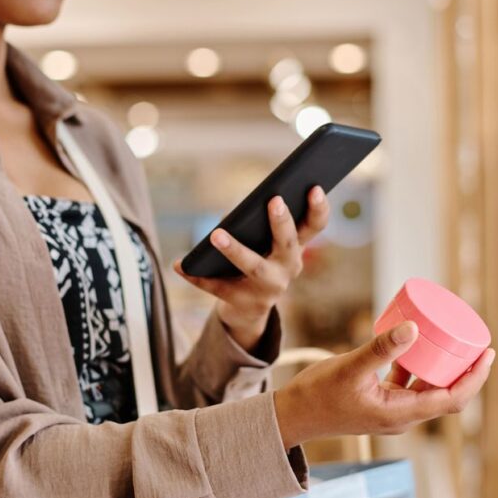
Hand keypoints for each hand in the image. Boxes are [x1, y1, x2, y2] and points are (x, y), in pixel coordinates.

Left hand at [173, 186, 330, 350]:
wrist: (249, 309)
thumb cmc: (258, 261)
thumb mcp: (267, 244)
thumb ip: (262, 225)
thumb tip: (238, 211)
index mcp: (296, 248)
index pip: (315, 226)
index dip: (318, 208)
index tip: (315, 187)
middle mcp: (287, 268)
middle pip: (288, 244)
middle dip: (282, 223)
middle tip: (274, 200)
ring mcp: (267, 289)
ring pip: (253, 267)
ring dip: (235, 249)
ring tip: (215, 234)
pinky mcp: (242, 302)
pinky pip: (217, 286)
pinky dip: (196, 276)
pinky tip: (179, 264)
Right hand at [274, 321, 494, 448]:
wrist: (292, 414)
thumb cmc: (318, 395)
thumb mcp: (350, 367)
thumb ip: (381, 349)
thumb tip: (414, 328)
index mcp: (400, 414)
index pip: (451, 399)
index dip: (474, 377)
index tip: (487, 353)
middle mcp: (401, 417)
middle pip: (446, 396)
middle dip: (465, 372)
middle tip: (475, 343)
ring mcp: (391, 411)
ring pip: (429, 391)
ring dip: (443, 370)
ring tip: (452, 343)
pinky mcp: (381, 404)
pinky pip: (410, 387)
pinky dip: (418, 369)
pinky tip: (415, 347)